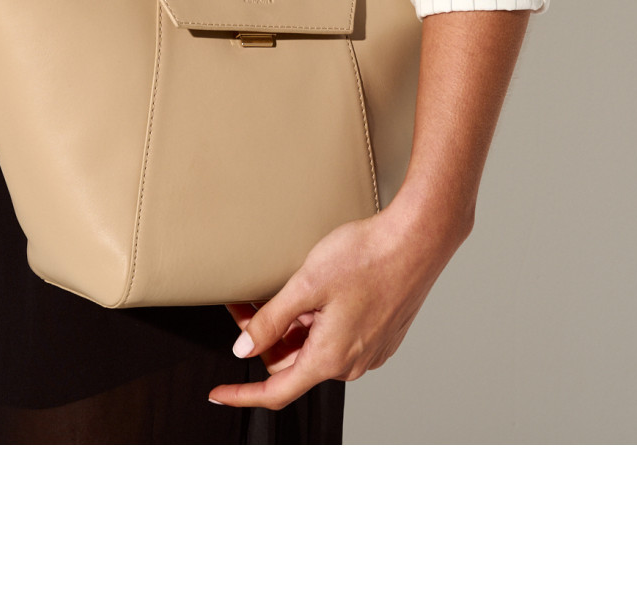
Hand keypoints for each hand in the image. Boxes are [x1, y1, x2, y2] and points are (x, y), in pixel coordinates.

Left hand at [208, 188, 470, 410]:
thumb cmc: (367, 258)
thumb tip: (244, 348)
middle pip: (293, 366)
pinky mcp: (381, 335)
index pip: (276, 391)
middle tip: (247, 306)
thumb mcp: (306, 286)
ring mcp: (370, 350)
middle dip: (267, 340)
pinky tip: (316, 295)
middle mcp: (352, 362)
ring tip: (283, 293)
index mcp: (330, 357)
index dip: (243, 395)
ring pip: (316, 350)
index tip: (220, 393)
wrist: (417, 241)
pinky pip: (338, 340)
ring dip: (294, 330)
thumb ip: (271, 321)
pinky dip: (318, 324)